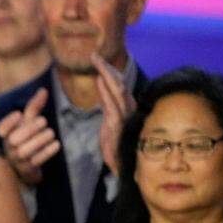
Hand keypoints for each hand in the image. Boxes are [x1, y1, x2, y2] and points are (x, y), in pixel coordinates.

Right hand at [0, 89, 58, 185]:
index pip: (1, 129)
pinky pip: (36, 161)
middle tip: (43, 121)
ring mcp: (17, 159)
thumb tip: (44, 90)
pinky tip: (56, 144)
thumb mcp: (28, 122)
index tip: (19, 114)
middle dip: (30, 129)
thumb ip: (34, 107)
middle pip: (14, 139)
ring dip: (40, 140)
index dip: (8, 122)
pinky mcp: (27, 169)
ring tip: (50, 133)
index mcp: (6, 135)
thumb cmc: (27, 138)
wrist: (27, 166)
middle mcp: (9, 147)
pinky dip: (47, 152)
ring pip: (25, 151)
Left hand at [92, 53, 136, 177]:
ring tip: (96, 62)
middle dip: (106, 68)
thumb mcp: (108, 122)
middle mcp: (128, 108)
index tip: (98, 60)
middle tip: (94, 56)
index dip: (109, 71)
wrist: (122, 166)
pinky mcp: (119, 125)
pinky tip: (99, 81)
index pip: (118, 85)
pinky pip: (112, 105)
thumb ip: (107, 106)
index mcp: (125, 107)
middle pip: (118, 83)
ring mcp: (125, 116)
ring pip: (117, 90)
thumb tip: (102, 90)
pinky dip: (105, 92)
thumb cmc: (116, 145)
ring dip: (106, 74)